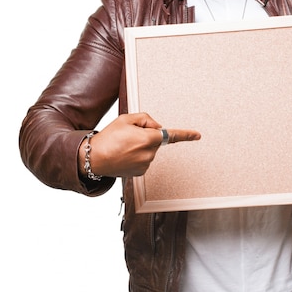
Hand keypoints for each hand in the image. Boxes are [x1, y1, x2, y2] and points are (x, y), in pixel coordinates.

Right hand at [78, 113, 200, 177]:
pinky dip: (137, 156)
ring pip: (149, 150)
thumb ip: (145, 119)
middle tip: (127, 136)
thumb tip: (156, 127)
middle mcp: (149, 153)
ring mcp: (146, 164)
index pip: (171, 135)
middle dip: (146, 136)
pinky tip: (124, 155)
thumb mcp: (126, 119)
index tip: (197, 135)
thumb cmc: (108, 138)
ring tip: (123, 147)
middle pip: (155, 140)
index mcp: (148, 138)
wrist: (93, 158)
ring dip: (140, 146)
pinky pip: (144, 160)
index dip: (186, 135)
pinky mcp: (141, 172)